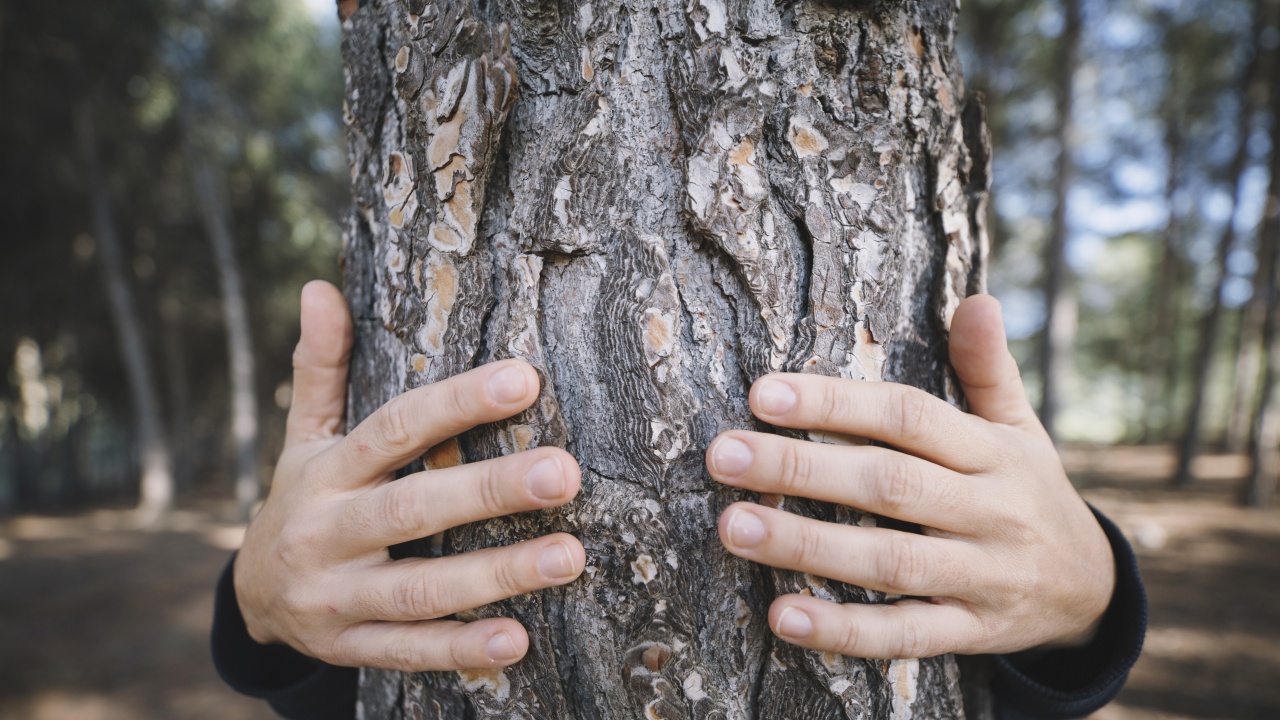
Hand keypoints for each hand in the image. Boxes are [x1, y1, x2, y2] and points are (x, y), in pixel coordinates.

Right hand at [234, 281, 584, 670]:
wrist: (250, 597)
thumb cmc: (303, 499)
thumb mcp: (304, 436)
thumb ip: (320, 368)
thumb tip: (319, 287)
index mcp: (326, 471)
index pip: (395, 429)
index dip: (457, 403)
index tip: (524, 380)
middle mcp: (326, 533)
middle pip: (412, 508)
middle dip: (490, 490)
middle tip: (564, 474)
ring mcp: (334, 597)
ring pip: (419, 588)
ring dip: (496, 575)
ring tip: (569, 557)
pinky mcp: (348, 647)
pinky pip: (407, 650)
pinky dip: (459, 650)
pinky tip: (517, 640)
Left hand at [705, 294, 1113, 658]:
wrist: (1093, 591)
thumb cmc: (1028, 492)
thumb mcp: (1021, 428)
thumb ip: (989, 369)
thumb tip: (977, 299)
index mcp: (991, 452)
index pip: (907, 416)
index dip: (836, 403)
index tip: (763, 393)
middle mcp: (988, 511)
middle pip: (889, 484)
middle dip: (800, 469)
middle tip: (722, 455)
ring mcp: (981, 577)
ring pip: (888, 561)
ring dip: (806, 547)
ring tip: (732, 527)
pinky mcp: (970, 632)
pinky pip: (904, 635)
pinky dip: (843, 630)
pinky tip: (782, 616)